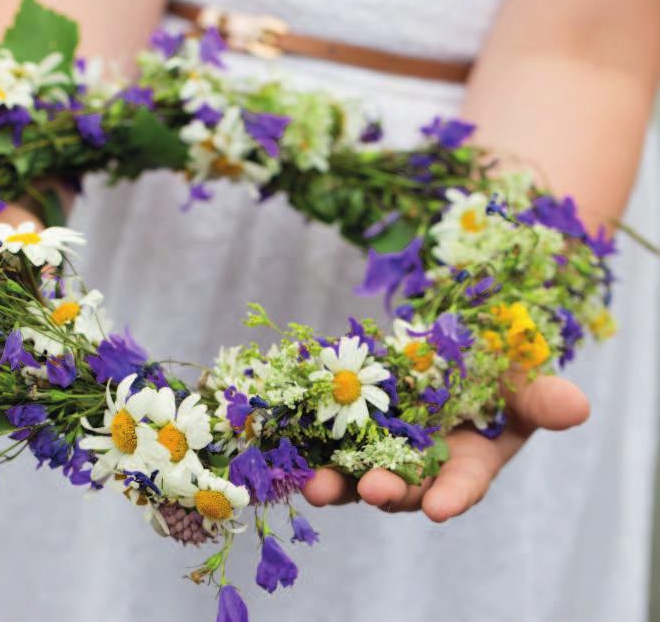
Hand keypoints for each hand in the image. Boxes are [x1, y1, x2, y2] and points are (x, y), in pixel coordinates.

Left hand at [301, 374, 589, 521]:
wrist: (447, 357)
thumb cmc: (494, 377)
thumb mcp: (522, 383)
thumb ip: (543, 399)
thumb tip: (577, 406)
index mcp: (467, 462)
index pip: (463, 485)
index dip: (453, 496)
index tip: (443, 509)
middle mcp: (421, 467)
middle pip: (404, 488)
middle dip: (389, 491)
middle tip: (373, 490)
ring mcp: (380, 452)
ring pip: (356, 475)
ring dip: (336, 483)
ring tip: (317, 487)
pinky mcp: (346, 431)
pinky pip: (324, 444)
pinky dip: (307, 449)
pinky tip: (289, 452)